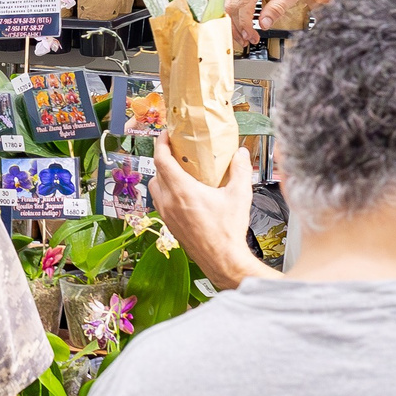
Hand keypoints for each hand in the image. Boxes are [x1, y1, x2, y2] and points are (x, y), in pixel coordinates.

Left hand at [149, 145, 261, 288]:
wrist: (223, 260)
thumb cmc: (227, 232)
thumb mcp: (239, 195)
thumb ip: (240, 170)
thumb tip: (240, 154)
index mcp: (182, 190)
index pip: (161, 160)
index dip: (161, 143)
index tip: (166, 135)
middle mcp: (169, 202)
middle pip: (156, 172)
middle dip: (163, 158)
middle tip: (175, 150)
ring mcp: (167, 215)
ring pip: (154, 188)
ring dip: (162, 177)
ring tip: (177, 171)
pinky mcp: (170, 226)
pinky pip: (159, 203)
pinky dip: (165, 193)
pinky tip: (181, 194)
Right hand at [224, 0, 265, 51]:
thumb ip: (277, 8)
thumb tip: (263, 24)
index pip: (244, 1)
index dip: (245, 22)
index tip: (250, 36)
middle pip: (232, 3)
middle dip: (237, 26)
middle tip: (247, 40)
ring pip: (228, 2)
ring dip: (233, 22)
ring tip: (243, 36)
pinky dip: (233, 14)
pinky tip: (240, 25)